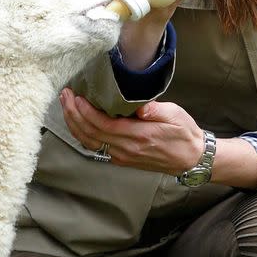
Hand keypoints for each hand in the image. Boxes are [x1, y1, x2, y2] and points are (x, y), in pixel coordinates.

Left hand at [59, 91, 204, 174]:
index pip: (104, 125)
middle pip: (91, 133)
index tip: (76, 97)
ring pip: (90, 143)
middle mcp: (127, 149)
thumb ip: (154, 110)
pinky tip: (77, 123)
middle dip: (74, 114)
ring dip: (74, 125)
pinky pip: (97, 148)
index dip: (86, 112)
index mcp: (139, 136)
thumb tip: (138, 106)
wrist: (192, 159)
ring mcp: (123, 157)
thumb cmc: (184, 133)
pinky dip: (83, 135)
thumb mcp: (174, 115)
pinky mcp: (123, 160)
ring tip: (66, 107)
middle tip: (65, 96)